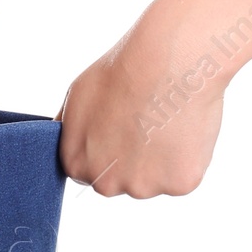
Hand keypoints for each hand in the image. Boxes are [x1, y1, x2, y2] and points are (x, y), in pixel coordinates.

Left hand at [55, 15, 226, 197]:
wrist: (166, 64)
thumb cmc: (122, 73)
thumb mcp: (75, 97)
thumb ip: (69, 129)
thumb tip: (64, 138)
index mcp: (76, 165)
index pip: (90, 170)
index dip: (109, 148)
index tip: (122, 129)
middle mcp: (105, 184)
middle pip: (122, 180)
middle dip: (133, 160)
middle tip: (147, 124)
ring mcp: (143, 187)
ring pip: (154, 179)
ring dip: (162, 160)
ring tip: (167, 123)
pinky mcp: (178, 185)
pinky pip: (183, 176)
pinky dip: (188, 158)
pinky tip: (185, 129)